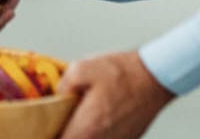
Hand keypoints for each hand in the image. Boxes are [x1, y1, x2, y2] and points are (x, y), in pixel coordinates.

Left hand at [57, 51, 175, 138]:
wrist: (158, 75)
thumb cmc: (124, 72)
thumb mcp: (82, 68)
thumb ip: (62, 86)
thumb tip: (55, 96)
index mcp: (87, 128)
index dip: (47, 137)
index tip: (41, 131)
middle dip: (63, 134)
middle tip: (55, 124)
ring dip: (81, 134)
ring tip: (74, 120)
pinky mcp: (129, 137)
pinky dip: (97, 133)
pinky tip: (94, 118)